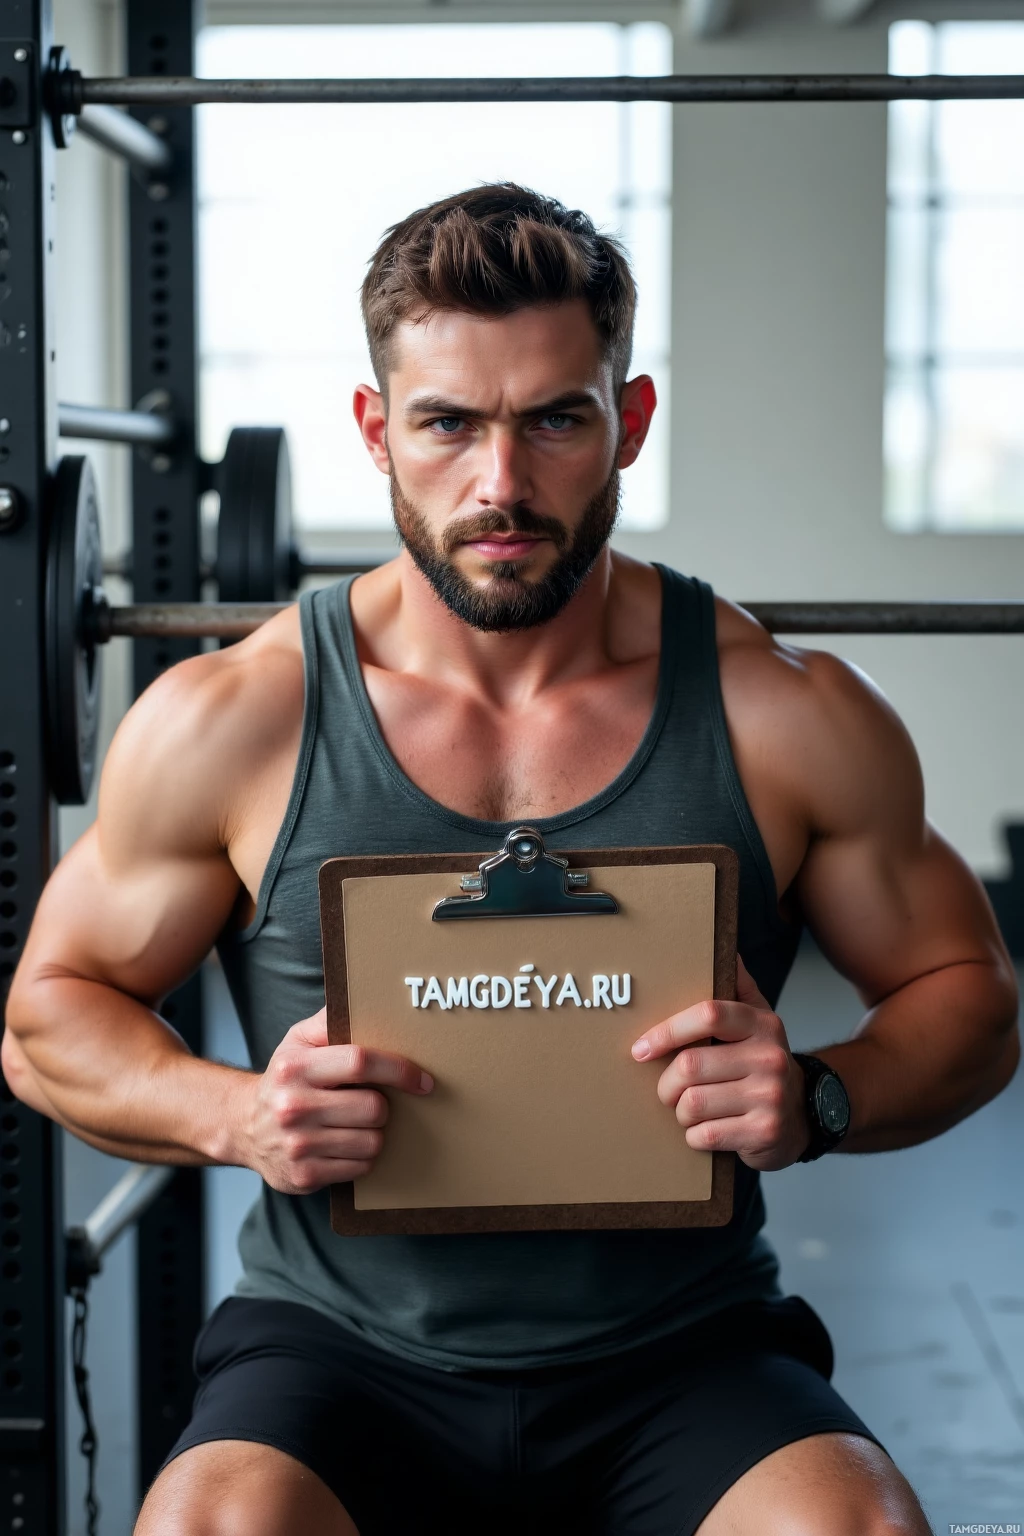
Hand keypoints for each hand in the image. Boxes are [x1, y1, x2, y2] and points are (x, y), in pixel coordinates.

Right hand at [241, 1007, 433, 1194]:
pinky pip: (359, 1167)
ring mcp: (297, 1144)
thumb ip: (328, 1021)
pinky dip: (360, 1158)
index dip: (399, 1070)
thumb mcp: (298, 1041)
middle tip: (370, 1103)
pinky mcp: (303, 1175)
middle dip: (383, 1106)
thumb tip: (364, 1000)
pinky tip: (344, 1146)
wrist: (243, 1125)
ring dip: (373, 1134)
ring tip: (355, 1125)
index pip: (360, 1063)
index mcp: (295, 1067)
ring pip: (371, 1141)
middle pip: (373, 1108)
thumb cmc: (286, 1078)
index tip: (422, 1080)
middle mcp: (292, 1106)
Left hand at [630, 958, 808, 1170]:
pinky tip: (705, 1130)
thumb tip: (727, 952)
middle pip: (690, 1066)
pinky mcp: (764, 1132)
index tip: (641, 1049)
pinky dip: (694, 1136)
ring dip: (680, 1112)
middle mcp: (770, 1057)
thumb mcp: (758, 1021)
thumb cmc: (763, 1064)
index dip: (667, 1031)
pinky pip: (705, 1135)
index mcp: (761, 1023)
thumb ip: (740, 987)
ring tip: (689, 1110)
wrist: (806, 1114)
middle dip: (666, 1084)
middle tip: (667, 1091)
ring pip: (693, 1104)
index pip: (707, 1015)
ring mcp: (770, 1096)